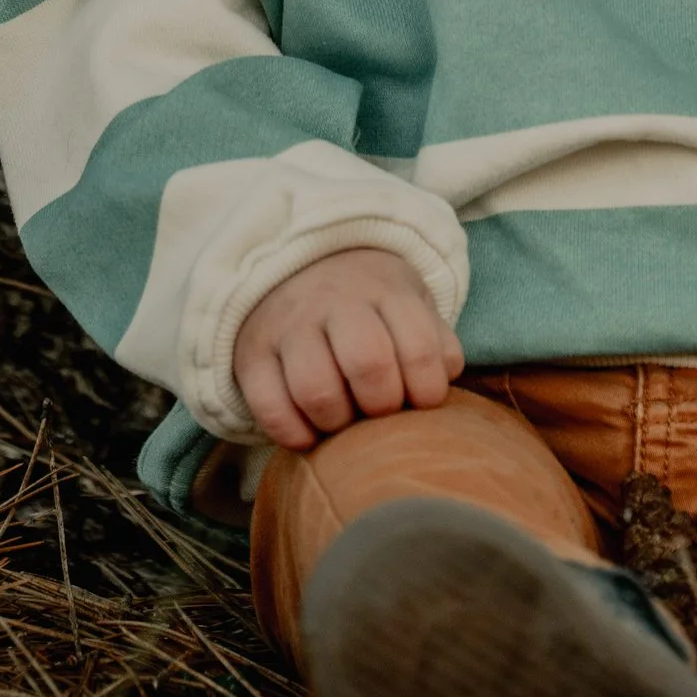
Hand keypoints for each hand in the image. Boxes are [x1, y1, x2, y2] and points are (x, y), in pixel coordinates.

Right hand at [232, 245, 464, 449]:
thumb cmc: (368, 300)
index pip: (418, 346)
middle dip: (383, 405)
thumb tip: (445, 378)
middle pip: (368, 364)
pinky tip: (311, 435)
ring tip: (345, 422)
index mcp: (383, 289)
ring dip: (338, 423)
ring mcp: (288, 326)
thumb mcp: (408, 302)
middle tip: (381, 413)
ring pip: (317, 390)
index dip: (427, 390)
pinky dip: (294, 434)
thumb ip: (435, 339)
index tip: (421, 402)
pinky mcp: (251, 354)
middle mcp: (334, 301)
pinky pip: (269, 407)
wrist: (295, 261)